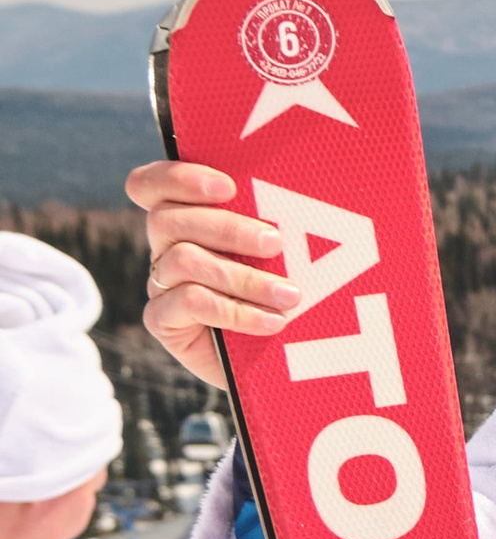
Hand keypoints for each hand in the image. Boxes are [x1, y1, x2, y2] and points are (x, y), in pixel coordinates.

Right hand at [126, 160, 299, 386]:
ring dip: (243, 277)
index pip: (152, 185)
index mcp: (187, 217)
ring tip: (289, 295)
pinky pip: (188, 302)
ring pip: (183, 260)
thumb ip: (273, 221)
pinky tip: (272, 322)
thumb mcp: (284, 253)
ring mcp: (161, 284)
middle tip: (275, 243)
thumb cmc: (288, 293)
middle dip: (227, 227)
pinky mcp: (163, 320)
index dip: (179, 178)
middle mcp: (166, 247)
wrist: (285, 361)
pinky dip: (236, 311)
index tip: (228, 187)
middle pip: (168, 219)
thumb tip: (300, 198)